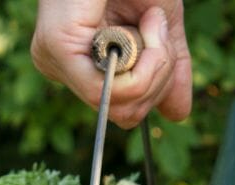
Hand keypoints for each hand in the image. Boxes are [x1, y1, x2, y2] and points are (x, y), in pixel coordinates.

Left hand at [30, 0, 190, 128]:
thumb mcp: (159, 27)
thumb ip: (167, 69)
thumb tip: (178, 115)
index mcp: (80, 63)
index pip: (122, 108)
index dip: (156, 90)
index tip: (166, 45)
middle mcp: (62, 66)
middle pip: (125, 113)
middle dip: (158, 77)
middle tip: (159, 26)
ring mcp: (55, 60)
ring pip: (120, 103)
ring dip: (155, 64)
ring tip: (152, 20)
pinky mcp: (58, 48)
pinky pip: (110, 89)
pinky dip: (143, 62)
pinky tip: (146, 24)